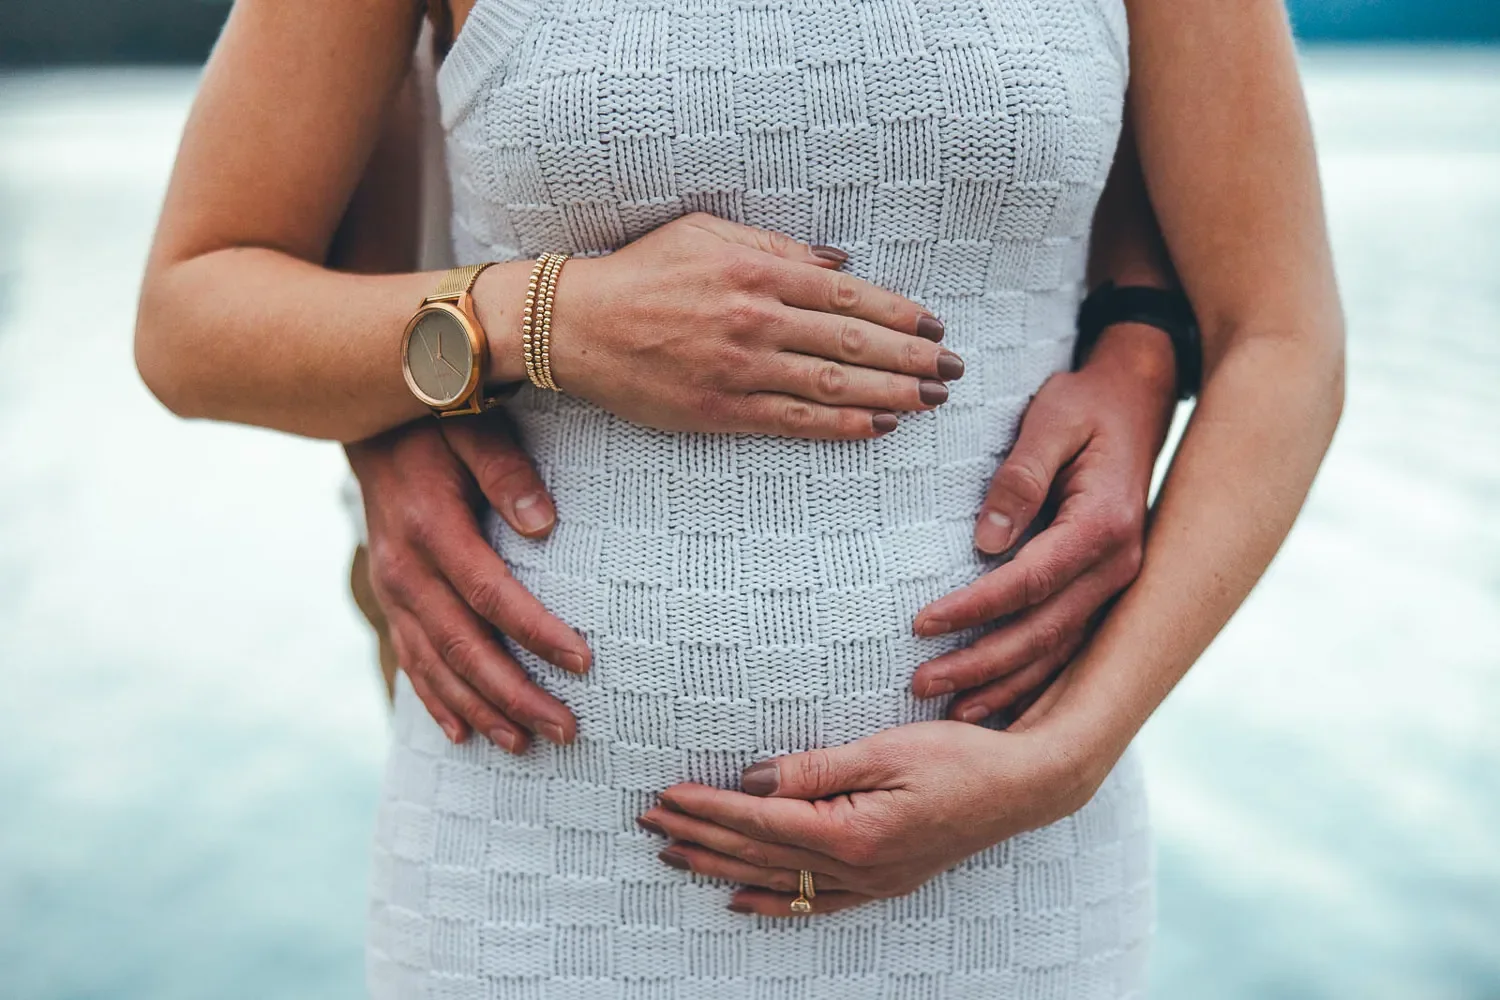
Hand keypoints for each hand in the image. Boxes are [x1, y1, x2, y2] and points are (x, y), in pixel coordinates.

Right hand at [345, 411, 591, 752]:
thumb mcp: (472, 426)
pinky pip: (411, 660)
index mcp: (432, 528)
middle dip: (516, 695)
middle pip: (465, 647)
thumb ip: (505, 470)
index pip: (492, 595)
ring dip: (482, 710)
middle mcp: (405, 570)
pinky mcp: (390, 598)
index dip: (538, 633)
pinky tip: (464, 734)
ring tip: (526, 745)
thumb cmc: (436, 416)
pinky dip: (436, 701)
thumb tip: (544, 524)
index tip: (584, 663)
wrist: (369, 418)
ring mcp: (392, 590)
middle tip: (566, 730)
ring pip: (437, 666)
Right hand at [515, 212, 962, 438]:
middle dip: (912, 359)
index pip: (848, 295)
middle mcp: (755, 321)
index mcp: (756, 272)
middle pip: (852, 344)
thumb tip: (840, 263)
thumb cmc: (642, 272)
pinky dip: (842, 426)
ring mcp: (740, 369)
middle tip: (953, 370)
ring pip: (833, 386)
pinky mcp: (721, 411)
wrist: (574, 325)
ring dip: (892, 395)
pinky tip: (880, 426)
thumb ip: (777, 247)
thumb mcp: (708, 233)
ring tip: (932, 402)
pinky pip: (795, 422)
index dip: (899, 314)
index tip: (935, 327)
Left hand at [638, 720, 1108, 915]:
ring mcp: (869, 882)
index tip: (665, 796)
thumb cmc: (960, 758)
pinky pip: (815, 903)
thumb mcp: (886, 750)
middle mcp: (856, 868)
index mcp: (852, 831)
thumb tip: (753, 779)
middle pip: (758, 853)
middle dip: (700, 836)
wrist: (1024, 788)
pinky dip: (772, 903)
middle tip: (649, 823)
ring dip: (721, 867)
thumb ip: (816, 769)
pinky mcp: (882, 883)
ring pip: (777, 880)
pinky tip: (739, 901)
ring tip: (674, 856)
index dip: (708, 808)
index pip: (759, 819)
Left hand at [910, 326, 1177, 721]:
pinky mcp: (1108, 588)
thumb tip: (986, 541)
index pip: (1029, 582)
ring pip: (1061, 651)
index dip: (974, 608)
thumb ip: (1019, 478)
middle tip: (921, 683)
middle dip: (981, 664)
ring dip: (1007, 685)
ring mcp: (1119, 583)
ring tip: (953, 711)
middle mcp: (1119, 566)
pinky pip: (1072, 646)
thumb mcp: (1050, 420)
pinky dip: (1037, 680)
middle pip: (1044, 632)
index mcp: (1103, 525)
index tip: (920, 624)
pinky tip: (999, 702)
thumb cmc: (1086, 404)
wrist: (1140, 398)